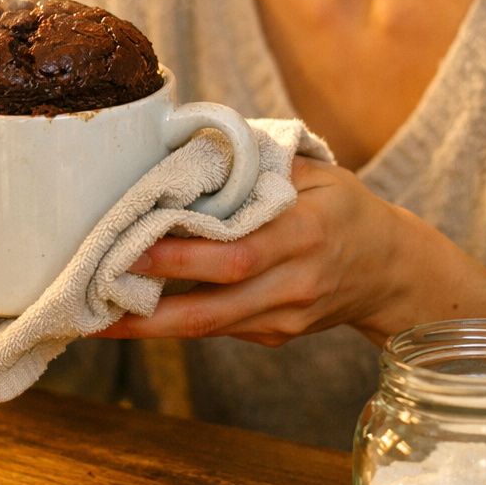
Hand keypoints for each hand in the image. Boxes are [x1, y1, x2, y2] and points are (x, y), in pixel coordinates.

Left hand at [95, 157, 485, 345]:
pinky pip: (218, 329)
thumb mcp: (316, 173)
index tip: (130, 244)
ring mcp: (286, 317)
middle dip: (151, 304)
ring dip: (149, 325)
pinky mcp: (275, 336)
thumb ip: (256, 166)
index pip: (236, 251)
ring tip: (94, 314)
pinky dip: (173, 323)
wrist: (391, 270)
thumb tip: (185, 148)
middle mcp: (296, 282)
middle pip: (215, 303)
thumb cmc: (343, 209)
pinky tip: (131, 314)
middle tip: (94, 289)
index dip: (181, 255)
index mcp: (306, 232)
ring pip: (209, 328)